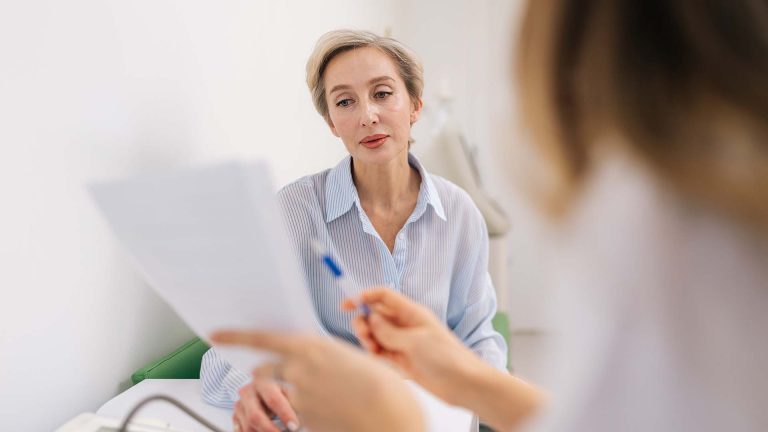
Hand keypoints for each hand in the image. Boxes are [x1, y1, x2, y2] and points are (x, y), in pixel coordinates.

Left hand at [211, 330, 424, 431]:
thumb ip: (327, 356)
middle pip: (262, 369)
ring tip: (297, 396)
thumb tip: (314, 360)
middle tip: (272, 374)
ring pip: (271, 393)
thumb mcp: (353, 358)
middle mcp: (300, 369)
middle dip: (264, 371)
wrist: (390, 417)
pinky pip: (287, 414)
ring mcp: (299, 397)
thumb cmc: (381, 385)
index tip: (217, 334)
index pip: (262, 338)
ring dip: (275, 393)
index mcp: (313, 346)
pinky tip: (318, 410)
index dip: (235, 336)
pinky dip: (293, 413)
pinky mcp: (303, 421)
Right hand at [233, 376, 298, 431]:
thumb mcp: (290, 392)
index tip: (294, 426)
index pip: (273, 400)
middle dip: (270, 430)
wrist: (264, 390)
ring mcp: (239, 405)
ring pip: (247, 427)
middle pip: (255, 416)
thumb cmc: (282, 392)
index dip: (285, 414)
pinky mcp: (235, 416)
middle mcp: (248, 392)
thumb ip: (296, 402)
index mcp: (263, 381)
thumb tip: (307, 414)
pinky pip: (241, 431)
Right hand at [345, 288, 542, 430]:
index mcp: (411, 312)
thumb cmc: (446, 357)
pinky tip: (378, 358)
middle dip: (363, 322)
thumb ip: (389, 331)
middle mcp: (405, 324)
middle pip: (375, 315)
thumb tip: (371, 318)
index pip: (383, 296)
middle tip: (364, 334)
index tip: (346, 305)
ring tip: (373, 349)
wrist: (462, 384)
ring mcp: (402, 342)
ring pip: (375, 334)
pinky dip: (374, 353)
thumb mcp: (415, 341)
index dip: (364, 296)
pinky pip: (380, 351)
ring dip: (368, 339)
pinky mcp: (401, 359)